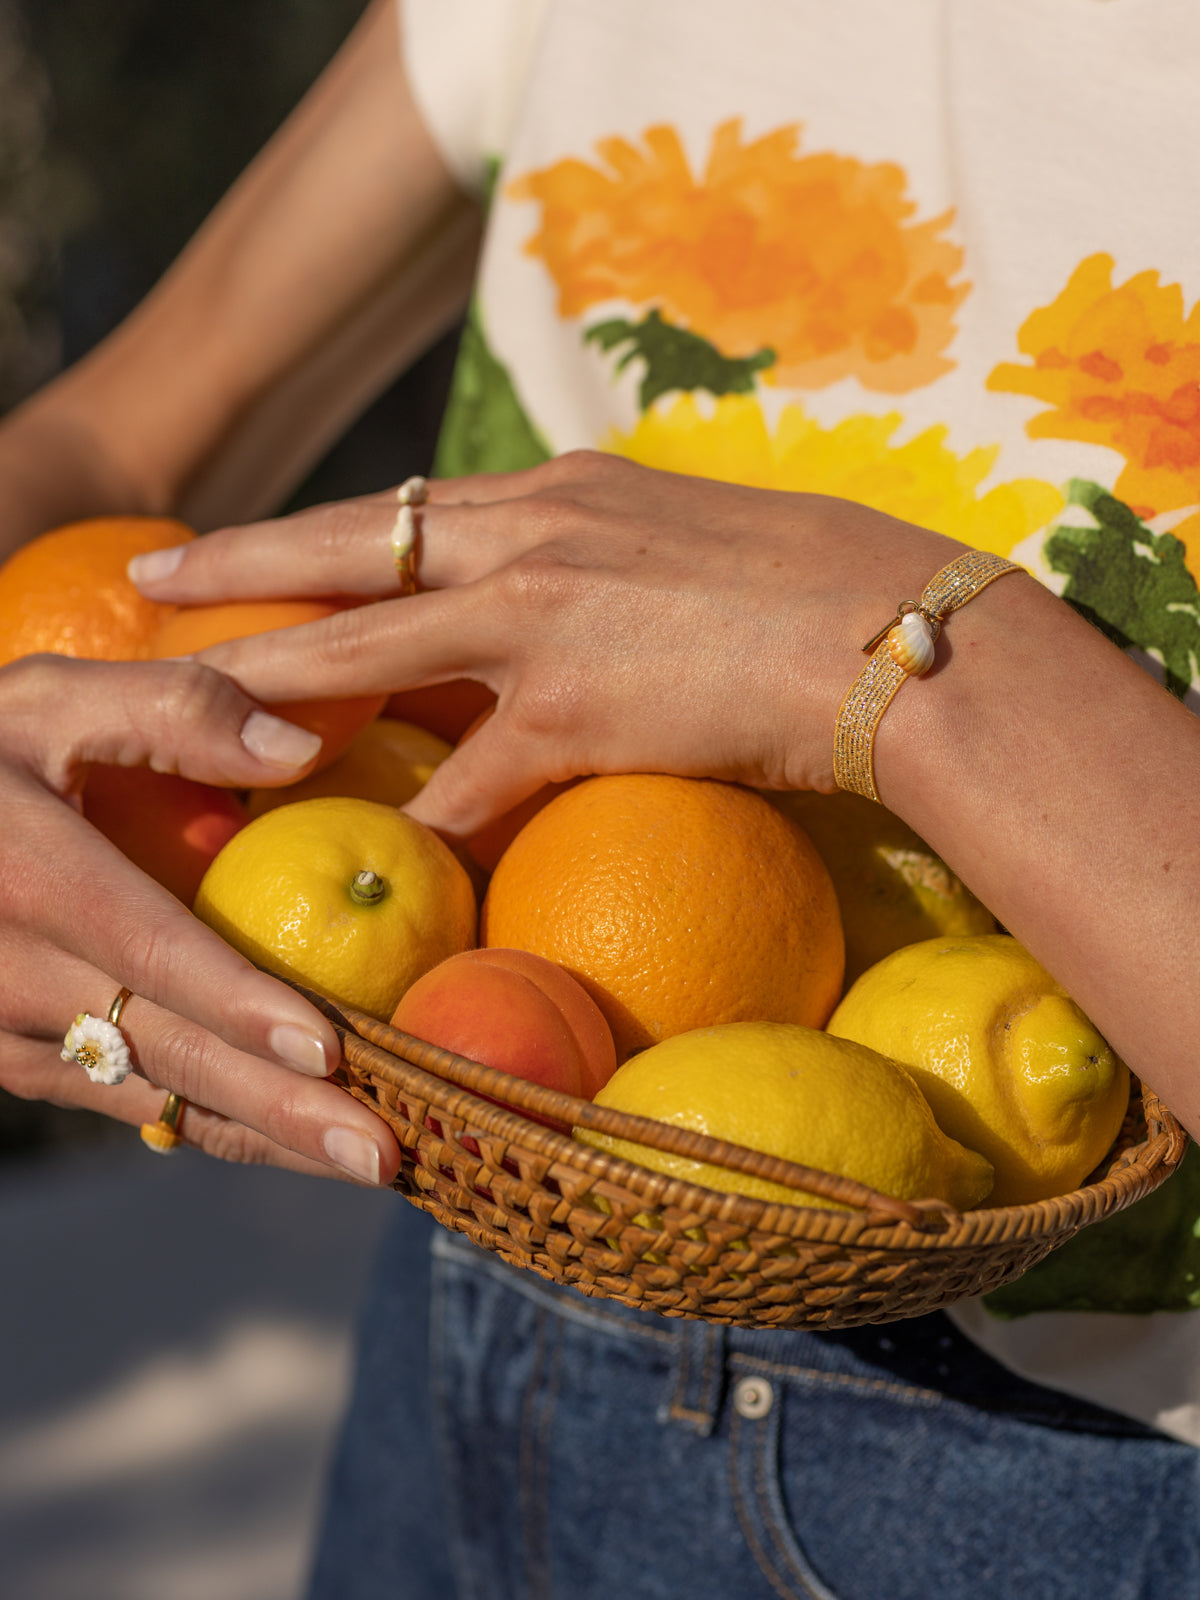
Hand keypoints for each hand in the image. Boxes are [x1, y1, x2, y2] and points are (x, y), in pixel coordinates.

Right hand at [0, 654, 401, 1183]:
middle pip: (169, 1052)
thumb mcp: (51, 702)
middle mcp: (13, 971)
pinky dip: (218, 1123)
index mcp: (33, 874)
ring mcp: (7, 1031)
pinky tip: (297, 1140)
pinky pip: (129, 1103)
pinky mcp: (15, 1060)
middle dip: (282, 1110)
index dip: (240, 1003)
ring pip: (155, 1098)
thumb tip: (303, 745)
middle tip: (387, 1155)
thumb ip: (176, 709)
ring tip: (369, 1165)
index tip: (328, 1052)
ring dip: (265, 1135)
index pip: (150, 950)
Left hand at [128, 450, 968, 841]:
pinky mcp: (571, 710)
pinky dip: (419, 821)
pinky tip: (376, 851)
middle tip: (155, 574)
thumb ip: (626, 554)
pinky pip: (467, 782)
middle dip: (242, 560)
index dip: (334, 527)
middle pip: (351, 543)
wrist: (895, 630)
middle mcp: (538, 535)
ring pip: (365, 645)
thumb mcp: (701, 536)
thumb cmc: (823, 580)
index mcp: (570, 491)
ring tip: (197, 700)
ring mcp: (543, 618)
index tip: (275, 539)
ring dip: (272, 678)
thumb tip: (602, 592)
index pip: (420, 505)